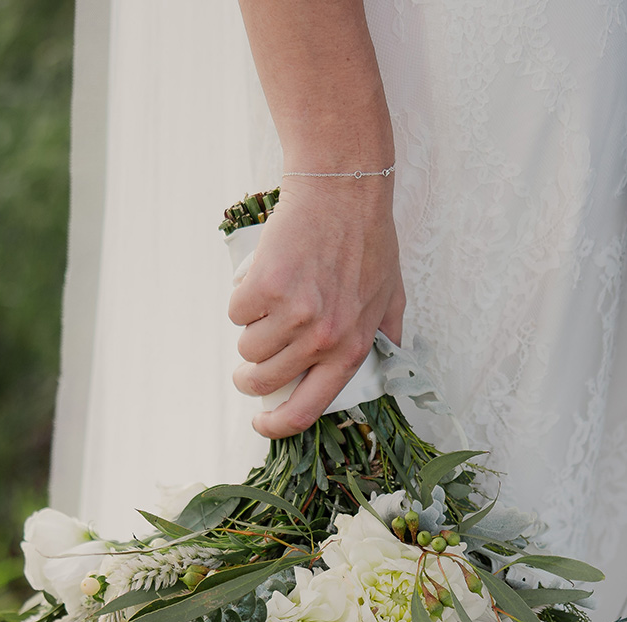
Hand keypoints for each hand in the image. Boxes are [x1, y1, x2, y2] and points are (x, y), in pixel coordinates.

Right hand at [228, 177, 404, 437]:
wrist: (344, 190)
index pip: (307, 409)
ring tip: (268, 302)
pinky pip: (236, 310)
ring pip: (247, 346)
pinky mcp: (266, 287)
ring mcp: (293, 313)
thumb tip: (386, 362)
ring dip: (249, 329)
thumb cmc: (367, 238)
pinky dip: (242, 298)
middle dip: (250, 374)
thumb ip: (386, 333)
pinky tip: (263, 277)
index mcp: (351, 349)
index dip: (277, 425)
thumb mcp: (390, 294)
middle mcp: (322, 338)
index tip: (261, 423)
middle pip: (264, 381)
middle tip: (249, 359)